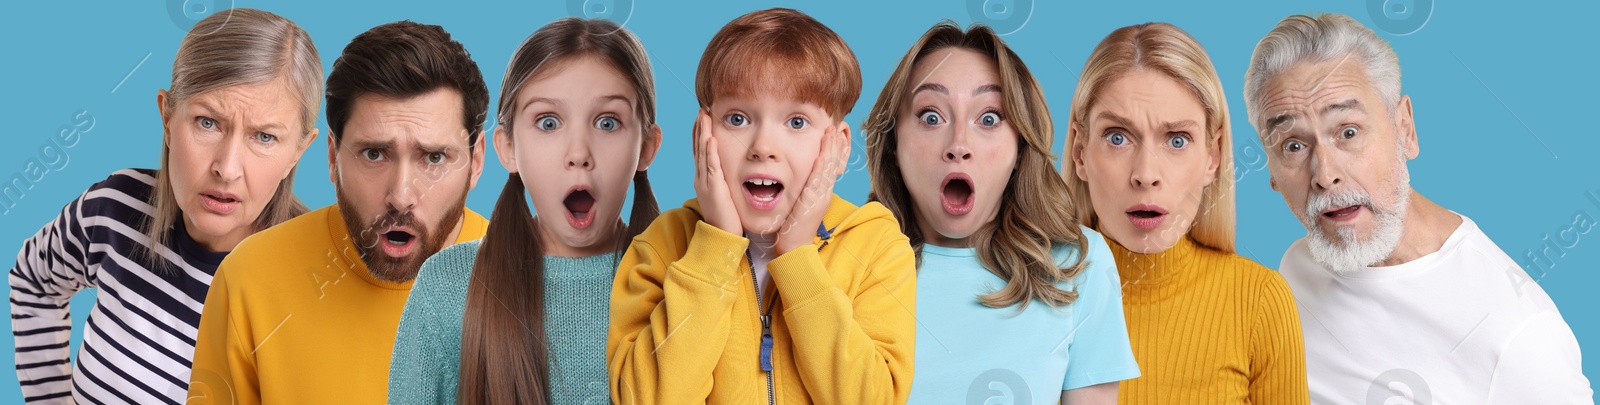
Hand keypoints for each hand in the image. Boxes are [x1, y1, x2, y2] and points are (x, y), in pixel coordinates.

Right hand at [693, 109, 741, 233]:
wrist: (721, 236)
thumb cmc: (726, 217)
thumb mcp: (723, 195)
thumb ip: (723, 181)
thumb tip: (727, 172)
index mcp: (704, 178)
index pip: (700, 150)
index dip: (701, 132)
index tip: (703, 117)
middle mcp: (701, 178)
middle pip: (698, 147)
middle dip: (700, 127)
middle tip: (701, 109)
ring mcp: (705, 183)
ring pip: (702, 153)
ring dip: (703, 133)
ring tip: (703, 116)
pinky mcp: (714, 189)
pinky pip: (711, 167)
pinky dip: (710, 152)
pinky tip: (710, 139)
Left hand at [775, 123, 848, 253]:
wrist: (794, 248)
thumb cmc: (793, 228)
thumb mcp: (801, 204)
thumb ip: (804, 191)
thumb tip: (803, 180)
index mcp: (822, 193)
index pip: (831, 167)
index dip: (834, 150)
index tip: (835, 135)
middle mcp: (824, 194)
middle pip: (834, 165)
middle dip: (835, 145)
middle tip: (836, 127)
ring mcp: (820, 199)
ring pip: (828, 171)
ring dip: (830, 151)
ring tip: (831, 134)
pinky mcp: (812, 204)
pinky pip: (817, 184)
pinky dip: (820, 169)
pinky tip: (821, 157)